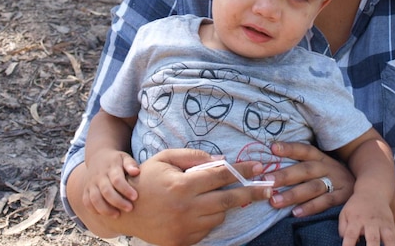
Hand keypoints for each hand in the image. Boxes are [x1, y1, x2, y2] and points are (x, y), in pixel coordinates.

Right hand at [68, 148, 272, 242]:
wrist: (124, 209)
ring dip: (222, 205)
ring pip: (219, 216)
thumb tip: (220, 160)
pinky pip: (207, 229)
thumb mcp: (165, 158)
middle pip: (229, 200)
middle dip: (252, 192)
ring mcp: (185, 227)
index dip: (242, 170)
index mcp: (182, 185)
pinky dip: (208, 218)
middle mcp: (186, 208)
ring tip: (207, 196)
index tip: (260, 166)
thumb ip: (194, 157)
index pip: (221, 176)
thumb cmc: (147, 178)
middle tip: (270, 188)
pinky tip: (195, 210)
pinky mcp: (183, 241)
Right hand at [83, 149, 139, 216]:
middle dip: (118, 202)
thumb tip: (136, 172)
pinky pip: (87, 202)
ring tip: (117, 215)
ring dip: (106, 209)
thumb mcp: (125, 157)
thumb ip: (131, 164)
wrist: (98, 157)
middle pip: (106, 191)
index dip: (126, 189)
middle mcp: (99, 176)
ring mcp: (91, 184)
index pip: (117, 180)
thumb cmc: (117, 161)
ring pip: (95, 199)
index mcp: (111, 168)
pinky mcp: (86, 190)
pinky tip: (105, 215)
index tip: (135, 197)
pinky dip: (94, 210)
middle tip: (130, 208)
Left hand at [263, 141, 354, 216]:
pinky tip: (295, 213)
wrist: (368, 183)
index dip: (290, 148)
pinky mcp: (342, 197)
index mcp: (321, 158)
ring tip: (275, 200)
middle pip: (305, 170)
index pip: (304, 150)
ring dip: (293, 194)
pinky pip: (325, 202)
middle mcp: (328, 168)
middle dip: (285, 175)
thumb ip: (303, 165)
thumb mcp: (322, 166)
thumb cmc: (334, 176)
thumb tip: (274, 166)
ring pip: (312, 187)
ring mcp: (336, 182)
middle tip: (266, 180)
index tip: (273, 148)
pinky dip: (310, 207)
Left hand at [339, 193, 394, 245]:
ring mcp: (382, 224)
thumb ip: (343, 228)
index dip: (348, 245)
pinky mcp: (391, 225)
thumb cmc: (356, 206)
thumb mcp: (344, 213)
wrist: (372, 192)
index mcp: (356, 219)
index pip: (350, 234)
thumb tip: (346, 242)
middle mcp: (370, 222)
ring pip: (388, 238)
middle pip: (372, 238)